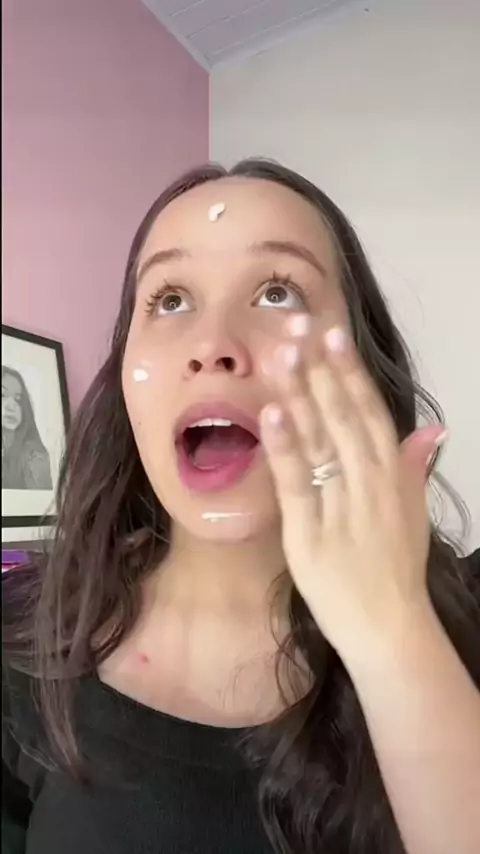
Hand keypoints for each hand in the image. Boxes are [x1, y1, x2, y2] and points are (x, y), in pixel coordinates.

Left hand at [260, 321, 446, 661]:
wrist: (389, 629)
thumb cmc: (396, 568)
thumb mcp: (413, 512)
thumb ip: (415, 467)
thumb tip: (434, 429)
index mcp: (392, 476)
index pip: (370, 413)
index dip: (349, 372)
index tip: (331, 334)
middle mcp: (369, 485)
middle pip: (342, 417)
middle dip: (319, 369)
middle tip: (298, 324)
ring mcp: (340, 507)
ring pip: (320, 442)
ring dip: (300, 395)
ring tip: (281, 354)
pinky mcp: (310, 534)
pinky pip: (297, 485)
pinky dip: (285, 448)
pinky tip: (271, 415)